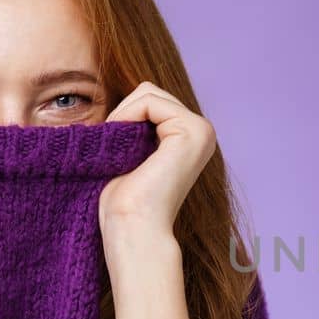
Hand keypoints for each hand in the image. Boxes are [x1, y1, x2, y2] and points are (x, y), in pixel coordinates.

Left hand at [97, 81, 217, 235]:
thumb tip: (123, 98)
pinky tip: (126, 147)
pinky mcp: (193, 131)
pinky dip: (127, 117)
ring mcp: (202, 130)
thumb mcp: (132, 152)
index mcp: (190, 137)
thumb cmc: (125, 200)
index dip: (123, 116)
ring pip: (147, 92)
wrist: (133, 226)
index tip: (116, 150)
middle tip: (117, 150)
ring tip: (123, 151)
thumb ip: (137, 124)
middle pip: (149, 91)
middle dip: (124, 113)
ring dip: (123, 116)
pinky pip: (149, 102)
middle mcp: (202, 132)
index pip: (150, 100)